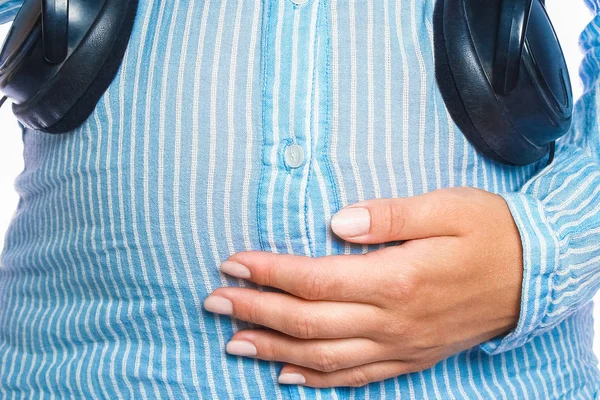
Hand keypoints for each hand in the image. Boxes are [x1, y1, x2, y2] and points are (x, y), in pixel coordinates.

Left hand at [203, 187, 523, 387]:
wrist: (534, 275)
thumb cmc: (488, 232)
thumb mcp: (443, 207)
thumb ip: (387, 215)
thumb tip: (336, 222)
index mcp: (398, 278)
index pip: (314, 279)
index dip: (268, 272)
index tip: (233, 263)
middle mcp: (393, 320)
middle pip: (308, 321)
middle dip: (255, 311)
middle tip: (213, 301)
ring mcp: (401, 345)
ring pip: (323, 357)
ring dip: (273, 349)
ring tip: (233, 341)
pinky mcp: (410, 357)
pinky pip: (356, 378)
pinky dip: (316, 379)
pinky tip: (286, 375)